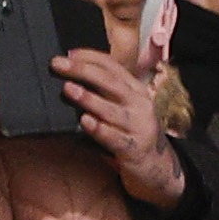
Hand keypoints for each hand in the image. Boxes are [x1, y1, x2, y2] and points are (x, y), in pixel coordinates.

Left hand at [56, 45, 184, 205]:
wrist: (159, 166)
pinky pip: (114, 138)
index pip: (113, 67)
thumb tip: (72, 75)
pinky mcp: (133, 149)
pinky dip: (99, 129)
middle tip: (59, 64)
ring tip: (68, 88)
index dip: (90, 57)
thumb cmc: (133, 131)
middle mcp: (139, 104)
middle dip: (83, 71)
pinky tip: (85, 121)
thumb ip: (105, 92)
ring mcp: (138, 126)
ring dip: (89, 98)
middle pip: (110, 82)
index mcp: (136, 90)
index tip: (68, 53)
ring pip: (112, 110)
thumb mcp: (125, 107)